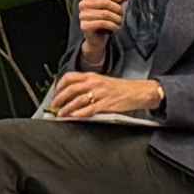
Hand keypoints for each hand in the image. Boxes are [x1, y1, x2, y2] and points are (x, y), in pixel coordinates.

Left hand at [45, 73, 161, 122]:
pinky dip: (79, 113)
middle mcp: (94, 83)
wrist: (138, 91)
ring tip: (61, 114)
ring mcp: (100, 93)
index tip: (55, 94)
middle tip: (54, 106)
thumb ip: (88, 85)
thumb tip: (73, 94)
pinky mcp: (106, 104)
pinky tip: (74, 116)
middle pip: (70, 89)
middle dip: (59, 99)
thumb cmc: (121, 88)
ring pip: (78, 100)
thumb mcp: (102, 81)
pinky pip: (89, 109)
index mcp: (92, 76)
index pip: (69, 77)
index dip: (59, 86)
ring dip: (67, 108)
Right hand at [74, 0, 129, 40]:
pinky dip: (112, 25)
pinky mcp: (84, 26)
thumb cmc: (105, 18)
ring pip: (105, 13)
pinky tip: (116, 27)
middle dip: (117, 9)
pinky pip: (102, 23)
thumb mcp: (114, 5)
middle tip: (122, 14)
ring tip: (120, 21)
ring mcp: (82, 15)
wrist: (98, 37)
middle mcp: (83, 3)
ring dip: (116, 18)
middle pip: (105, 1)